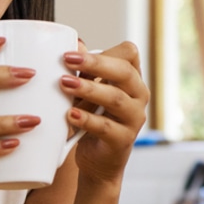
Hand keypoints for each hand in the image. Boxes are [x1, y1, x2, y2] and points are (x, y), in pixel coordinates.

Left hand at [59, 41, 148, 185]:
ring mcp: (134, 118)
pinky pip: (106, 127)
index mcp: (131, 78)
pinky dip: (86, 119)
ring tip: (64, 84)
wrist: (97, 160)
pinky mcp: (123, 140)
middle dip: (95, 64)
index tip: (70, 52)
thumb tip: (75, 43)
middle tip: (66, 60)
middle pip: (124, 72)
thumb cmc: (91, 118)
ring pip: (115, 98)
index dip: (103, 50)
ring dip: (88, 89)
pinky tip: (69, 114)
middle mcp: (138, 95)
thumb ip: (82, 69)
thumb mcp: (84, 91)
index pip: (129, 53)